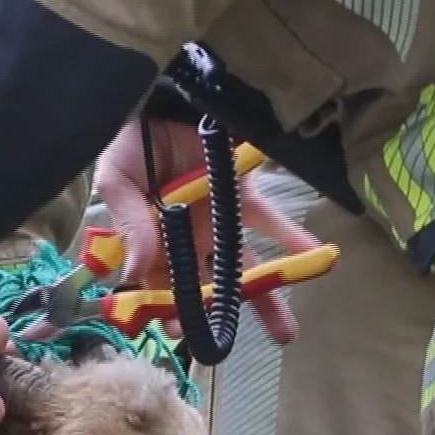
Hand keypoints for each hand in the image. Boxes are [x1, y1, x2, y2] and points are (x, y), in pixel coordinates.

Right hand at [95, 115, 322, 343]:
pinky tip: (317, 257)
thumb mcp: (117, 182)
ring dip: (265, 297)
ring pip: (241, 267)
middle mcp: (185, 238)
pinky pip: (269, 222)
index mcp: (150, 241)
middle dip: (217, 318)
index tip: (179, 329)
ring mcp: (215, 220)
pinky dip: (292, 239)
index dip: (169, 310)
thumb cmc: (130, 137)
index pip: (160, 286)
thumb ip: (129, 226)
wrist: (164, 90)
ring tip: (286, 334)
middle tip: (227, 345)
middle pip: (205, 287)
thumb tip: (134, 273)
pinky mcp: (242, 194)